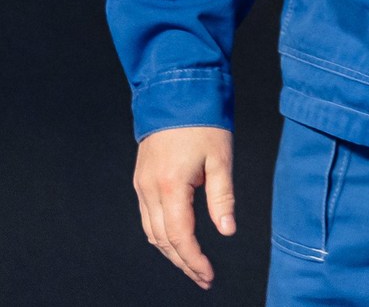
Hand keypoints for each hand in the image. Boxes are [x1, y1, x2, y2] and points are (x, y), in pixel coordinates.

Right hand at [134, 125, 235, 287]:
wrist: (175, 91)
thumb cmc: (202, 121)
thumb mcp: (221, 158)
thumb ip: (222, 197)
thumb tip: (227, 231)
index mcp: (171, 185)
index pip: (180, 236)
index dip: (194, 260)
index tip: (208, 275)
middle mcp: (150, 189)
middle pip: (163, 240)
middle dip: (183, 262)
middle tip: (203, 277)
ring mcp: (141, 184)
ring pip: (151, 231)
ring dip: (170, 252)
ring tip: (192, 264)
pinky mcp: (141, 179)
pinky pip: (147, 217)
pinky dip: (161, 234)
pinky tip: (176, 239)